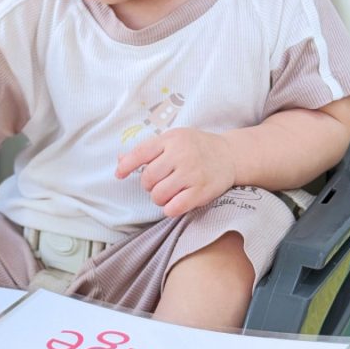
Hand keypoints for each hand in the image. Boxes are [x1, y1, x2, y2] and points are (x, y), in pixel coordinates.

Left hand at [116, 128, 235, 216]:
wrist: (230, 155)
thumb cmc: (196, 147)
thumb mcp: (173, 140)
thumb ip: (148, 150)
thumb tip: (120, 160)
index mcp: (171, 140)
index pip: (140, 153)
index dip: (126, 166)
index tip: (119, 175)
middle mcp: (181, 155)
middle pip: (148, 178)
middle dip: (148, 185)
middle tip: (159, 183)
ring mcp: (192, 173)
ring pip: (158, 194)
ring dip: (158, 198)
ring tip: (168, 193)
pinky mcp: (202, 190)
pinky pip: (175, 207)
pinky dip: (169, 209)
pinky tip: (173, 204)